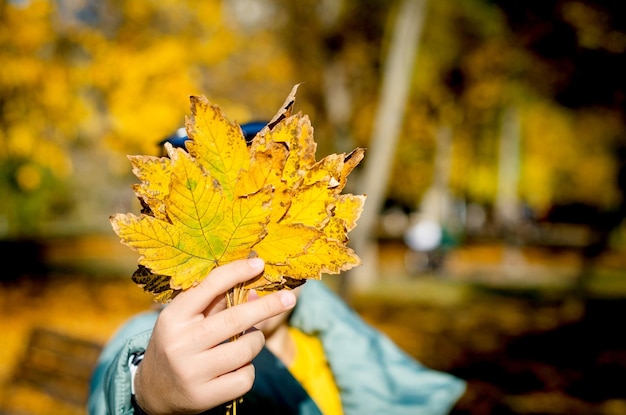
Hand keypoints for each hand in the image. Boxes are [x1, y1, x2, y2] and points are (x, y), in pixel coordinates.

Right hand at [133, 258, 296, 414]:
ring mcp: (191, 372)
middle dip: (267, 306)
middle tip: (289, 298)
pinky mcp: (203, 397)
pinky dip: (248, 370)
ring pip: (245, 349)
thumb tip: (256, 290)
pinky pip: (245, 377)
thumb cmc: (177, 344)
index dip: (237, 271)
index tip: (260, 264)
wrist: (152, 392)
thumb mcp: (185, 320)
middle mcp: (180, 343)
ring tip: (246, 342)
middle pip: (235, 318)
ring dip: (255, 342)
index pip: (209, 287)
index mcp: (174, 317)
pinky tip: (235, 369)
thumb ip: (216, 303)